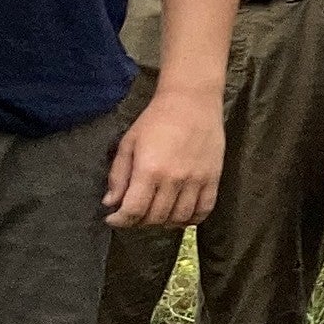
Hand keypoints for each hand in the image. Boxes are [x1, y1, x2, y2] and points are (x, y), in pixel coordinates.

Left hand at [106, 89, 225, 229]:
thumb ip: (118, 175)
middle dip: (139, 221)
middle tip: (134, 214)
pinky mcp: (213, 178)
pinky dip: (191, 219)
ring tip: (155, 215)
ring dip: (163, 222)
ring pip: (179, 218)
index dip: (120, 221)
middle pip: (155, 217)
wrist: (192, 100)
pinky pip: (204, 210)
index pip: (134, 210)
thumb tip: (110, 202)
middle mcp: (173, 179)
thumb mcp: (129, 143)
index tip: (114, 219)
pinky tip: (180, 215)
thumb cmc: (156, 119)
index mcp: (149, 170)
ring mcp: (196, 180)